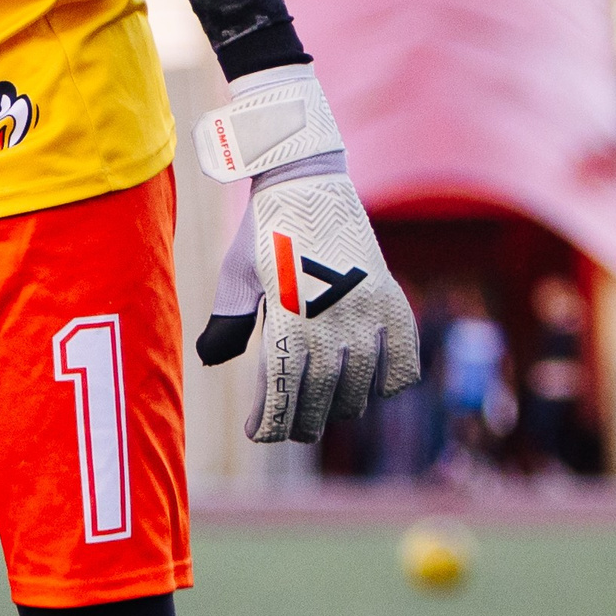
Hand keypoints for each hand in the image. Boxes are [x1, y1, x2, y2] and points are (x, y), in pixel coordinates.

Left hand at [191, 66, 419, 444]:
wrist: (308, 183)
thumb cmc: (264, 232)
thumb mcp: (237, 275)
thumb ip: (228, 321)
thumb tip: (212, 359)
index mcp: (291, 318)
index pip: (284, 390)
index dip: (272, 421)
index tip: (259, 432)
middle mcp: (334, 320)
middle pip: (322, 397)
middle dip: (304, 422)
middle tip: (292, 430)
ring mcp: (369, 313)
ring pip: (361, 387)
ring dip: (341, 407)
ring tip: (324, 411)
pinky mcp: (394, 302)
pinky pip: (403, 362)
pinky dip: (389, 382)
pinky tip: (370, 387)